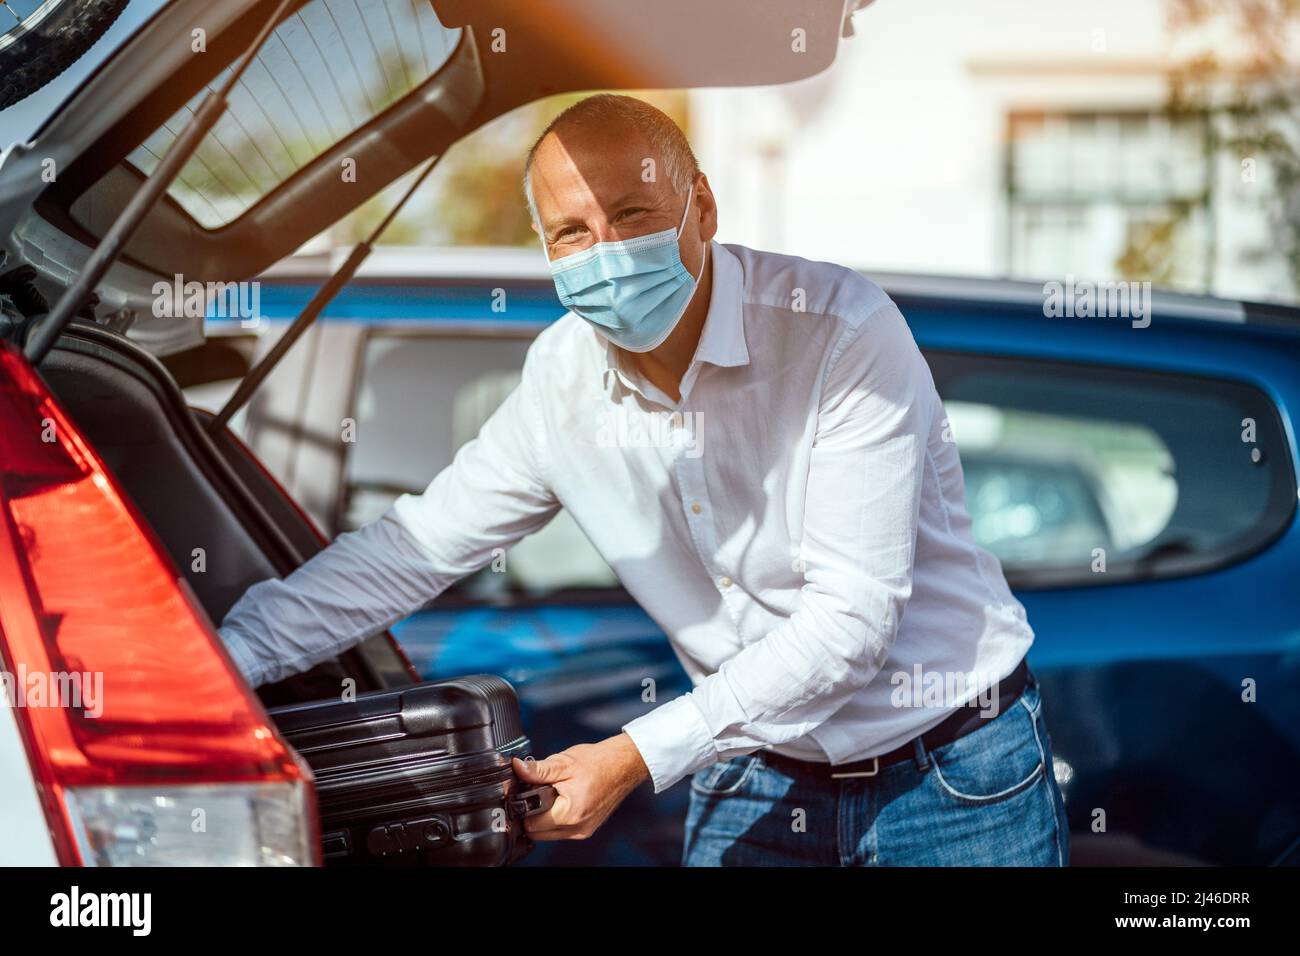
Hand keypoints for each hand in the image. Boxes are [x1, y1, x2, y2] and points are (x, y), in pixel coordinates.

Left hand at [512, 733, 649, 840]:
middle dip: (533, 813)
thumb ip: (538, 770)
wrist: (624, 764)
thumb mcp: (564, 762)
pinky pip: (562, 830)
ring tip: (554, 794)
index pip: (531, 824)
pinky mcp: (587, 829)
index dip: (524, 807)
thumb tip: (517, 768)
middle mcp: (577, 828)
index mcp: (570, 813)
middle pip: (538, 832)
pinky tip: (563, 800)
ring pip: (549, 833)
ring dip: (545, 817)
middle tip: (540, 791)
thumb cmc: (599, 762)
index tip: (526, 793)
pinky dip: (557, 818)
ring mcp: (583, 830)